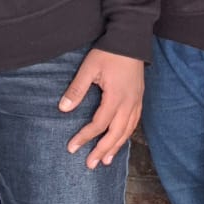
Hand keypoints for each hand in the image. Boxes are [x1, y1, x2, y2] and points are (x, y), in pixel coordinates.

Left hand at [59, 48, 144, 168]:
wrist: (131, 39)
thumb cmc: (109, 52)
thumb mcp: (89, 68)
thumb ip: (77, 89)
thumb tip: (63, 108)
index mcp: (116, 97)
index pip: (99, 124)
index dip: (85, 137)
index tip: (72, 147)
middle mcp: (129, 103)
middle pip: (116, 133)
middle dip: (102, 150)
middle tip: (90, 164)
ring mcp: (137, 101)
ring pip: (127, 130)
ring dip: (116, 146)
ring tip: (105, 160)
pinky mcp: (139, 98)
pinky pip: (134, 122)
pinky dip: (126, 135)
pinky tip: (120, 140)